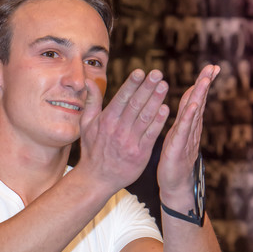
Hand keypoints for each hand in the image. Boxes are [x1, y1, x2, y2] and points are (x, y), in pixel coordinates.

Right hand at [78, 69, 169, 194]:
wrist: (97, 179)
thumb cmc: (92, 150)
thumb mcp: (86, 125)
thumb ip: (91, 102)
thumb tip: (89, 81)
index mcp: (106, 121)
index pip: (121, 98)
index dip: (132, 84)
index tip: (141, 72)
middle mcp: (118, 130)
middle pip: (135, 105)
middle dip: (147, 88)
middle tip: (157, 73)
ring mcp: (130, 142)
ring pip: (145, 117)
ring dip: (156, 101)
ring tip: (164, 86)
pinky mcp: (140, 154)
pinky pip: (151, 135)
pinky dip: (158, 122)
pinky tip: (166, 109)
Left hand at [157, 64, 219, 208]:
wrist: (174, 185)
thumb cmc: (174, 160)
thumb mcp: (177, 134)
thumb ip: (182, 119)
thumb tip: (188, 103)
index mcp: (188, 124)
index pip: (196, 99)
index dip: (203, 83)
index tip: (211, 67)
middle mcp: (190, 128)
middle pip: (198, 102)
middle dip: (205, 83)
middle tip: (213, 67)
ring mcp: (186, 138)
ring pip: (194, 113)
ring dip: (199, 95)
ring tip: (204, 80)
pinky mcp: (178, 148)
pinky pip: (184, 130)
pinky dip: (189, 117)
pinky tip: (193, 106)